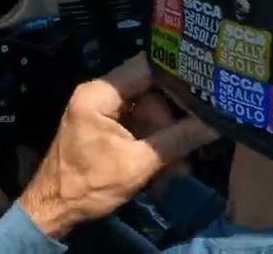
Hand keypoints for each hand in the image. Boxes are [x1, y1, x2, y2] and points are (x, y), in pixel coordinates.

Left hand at [17, 54, 218, 238]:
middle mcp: (99, 94)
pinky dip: (154, 144)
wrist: (55, 207)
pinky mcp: (106, 127)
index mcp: (100, 93)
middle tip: (196, 139)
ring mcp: (102, 111)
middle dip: (173, 120)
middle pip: (150, 93)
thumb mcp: (139, 162)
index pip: (146, 67)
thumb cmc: (90, 183)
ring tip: (180, 166)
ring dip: (167, 138)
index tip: (209, 85)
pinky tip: (170, 167)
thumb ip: (178, 139)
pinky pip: (139, 126)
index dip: (178, 74)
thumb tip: (217, 123)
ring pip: (148, 113)